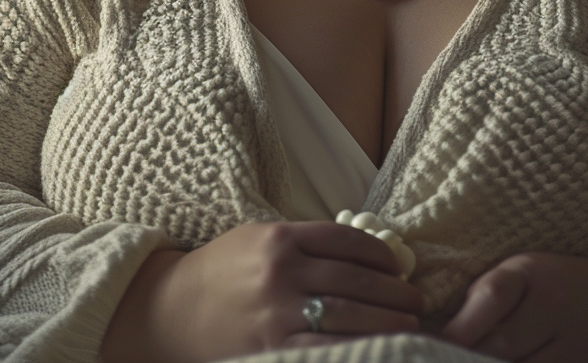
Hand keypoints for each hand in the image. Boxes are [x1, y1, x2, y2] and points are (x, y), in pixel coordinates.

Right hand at [102, 221, 423, 362]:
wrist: (171, 310)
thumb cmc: (223, 270)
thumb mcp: (260, 237)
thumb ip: (306, 242)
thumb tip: (366, 252)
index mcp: (281, 238)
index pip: (348, 241)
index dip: (382, 254)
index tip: (398, 265)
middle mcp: (282, 273)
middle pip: (357, 280)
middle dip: (396, 292)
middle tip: (417, 300)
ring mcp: (277, 314)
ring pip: (350, 317)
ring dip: (389, 322)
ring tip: (409, 324)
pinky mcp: (272, 348)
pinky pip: (327, 349)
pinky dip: (358, 349)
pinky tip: (377, 349)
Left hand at [441, 252, 587, 362]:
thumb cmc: (559, 284)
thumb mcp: (523, 272)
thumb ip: (486, 297)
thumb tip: (441, 334)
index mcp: (531, 273)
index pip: (491, 297)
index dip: (459, 329)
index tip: (429, 346)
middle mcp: (555, 306)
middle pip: (502, 348)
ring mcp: (576, 345)